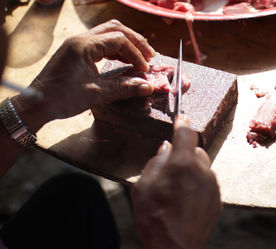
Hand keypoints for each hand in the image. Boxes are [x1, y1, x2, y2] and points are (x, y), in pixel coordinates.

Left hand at [11, 19, 155, 132]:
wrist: (37, 103)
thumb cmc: (62, 98)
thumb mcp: (97, 94)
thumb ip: (124, 88)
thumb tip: (148, 87)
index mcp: (85, 45)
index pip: (119, 40)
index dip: (136, 54)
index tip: (145, 70)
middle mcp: (81, 39)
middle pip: (115, 29)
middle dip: (135, 41)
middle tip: (149, 56)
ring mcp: (77, 44)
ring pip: (108, 34)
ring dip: (126, 43)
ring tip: (140, 57)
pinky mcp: (76, 51)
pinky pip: (100, 43)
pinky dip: (115, 49)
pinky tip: (124, 60)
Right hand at [131, 115, 221, 248]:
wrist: (175, 248)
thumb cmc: (154, 217)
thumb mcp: (143, 185)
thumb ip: (156, 162)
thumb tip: (166, 149)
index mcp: (183, 162)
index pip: (186, 133)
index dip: (183, 123)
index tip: (181, 117)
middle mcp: (203, 170)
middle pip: (196, 150)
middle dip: (184, 154)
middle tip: (170, 168)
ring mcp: (212, 186)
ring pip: (203, 167)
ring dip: (192, 170)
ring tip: (176, 190)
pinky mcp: (217, 200)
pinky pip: (207, 183)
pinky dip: (198, 185)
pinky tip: (185, 200)